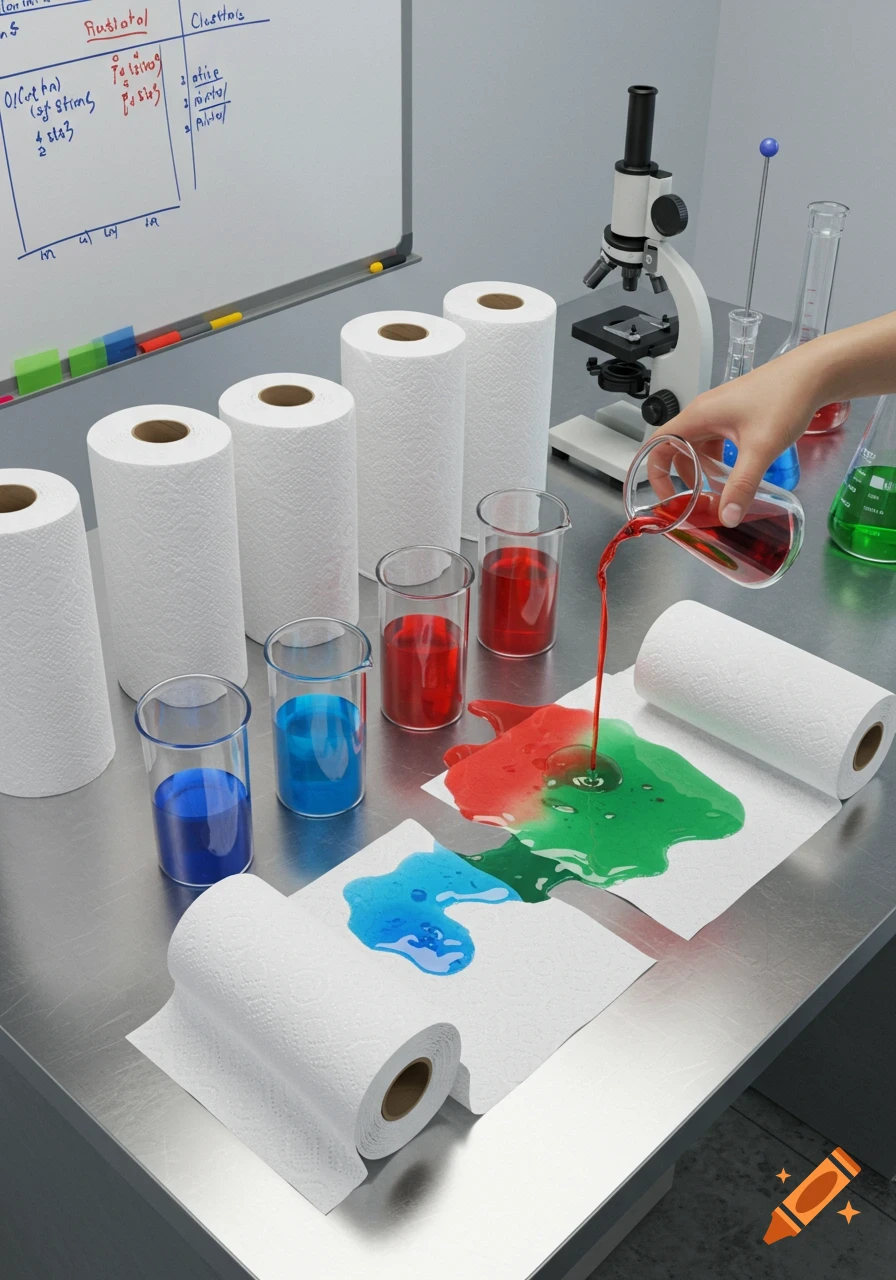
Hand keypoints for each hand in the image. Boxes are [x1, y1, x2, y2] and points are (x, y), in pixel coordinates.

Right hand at [652, 355, 819, 525]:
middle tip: (695, 502)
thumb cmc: (785, 396)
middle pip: (676, 449)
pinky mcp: (737, 415)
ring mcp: (721, 413)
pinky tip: (735, 474)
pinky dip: (719, 461)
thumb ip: (742, 485)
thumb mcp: (760, 448)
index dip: (656, 473)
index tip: (667, 497)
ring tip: (716, 492)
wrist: (814, 373)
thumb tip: (728, 516)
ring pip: (698, 447)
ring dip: (702, 471)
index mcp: (698, 416)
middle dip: (682, 479)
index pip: (657, 444)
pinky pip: (716, 442)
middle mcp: (704, 413)